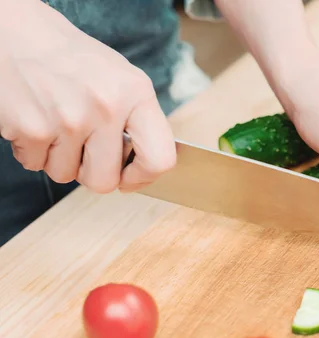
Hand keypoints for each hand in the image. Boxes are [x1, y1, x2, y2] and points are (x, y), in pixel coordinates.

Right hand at [0, 0, 175, 192]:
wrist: (17, 32)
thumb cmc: (73, 60)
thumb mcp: (122, 79)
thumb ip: (137, 121)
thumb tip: (144, 167)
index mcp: (136, 93)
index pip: (159, 159)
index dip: (143, 178)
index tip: (130, 178)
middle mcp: (106, 107)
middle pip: (104, 181)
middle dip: (91, 173)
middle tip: (83, 149)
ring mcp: (68, 120)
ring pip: (65, 175)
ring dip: (58, 158)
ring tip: (57, 124)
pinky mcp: (31, 128)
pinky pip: (34, 164)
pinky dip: (32, 150)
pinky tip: (37, 119)